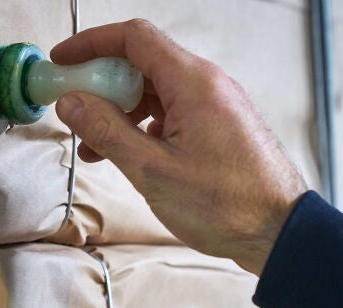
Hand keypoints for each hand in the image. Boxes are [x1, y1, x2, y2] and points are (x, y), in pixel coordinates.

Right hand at [51, 19, 307, 275]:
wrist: (279, 233)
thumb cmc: (227, 205)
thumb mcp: (153, 170)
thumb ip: (107, 131)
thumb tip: (71, 103)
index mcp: (193, 83)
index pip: (134, 38)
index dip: (92, 44)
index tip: (63, 61)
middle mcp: (209, 85)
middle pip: (144, 63)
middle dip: (102, 84)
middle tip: (73, 110)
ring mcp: (218, 106)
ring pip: (158, 92)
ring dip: (122, 111)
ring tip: (94, 146)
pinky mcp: (223, 128)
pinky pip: (176, 113)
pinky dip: (146, 126)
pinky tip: (129, 155)